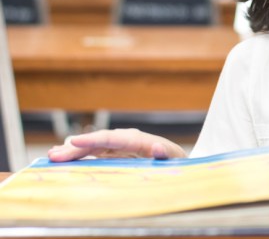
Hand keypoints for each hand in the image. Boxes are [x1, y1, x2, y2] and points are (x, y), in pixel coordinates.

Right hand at [47, 128, 186, 161]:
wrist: (181, 163)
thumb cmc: (178, 163)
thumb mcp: (175, 161)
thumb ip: (165, 155)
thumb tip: (158, 147)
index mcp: (141, 141)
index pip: (114, 138)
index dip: (93, 139)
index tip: (74, 141)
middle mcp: (129, 140)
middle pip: (99, 141)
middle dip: (77, 147)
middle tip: (54, 155)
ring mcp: (123, 146)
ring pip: (95, 146)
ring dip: (75, 150)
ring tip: (53, 156)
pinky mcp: (119, 153)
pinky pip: (97, 152)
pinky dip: (82, 155)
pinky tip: (66, 158)